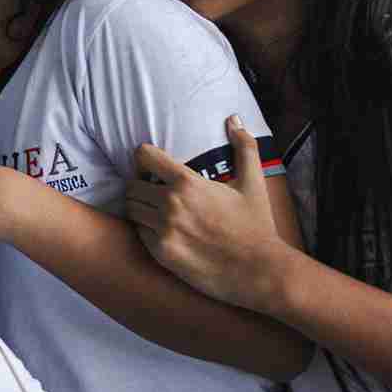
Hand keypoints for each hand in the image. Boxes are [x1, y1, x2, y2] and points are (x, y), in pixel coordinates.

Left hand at [125, 116, 287, 312]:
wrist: (260, 272)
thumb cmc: (256, 226)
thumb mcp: (253, 184)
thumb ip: (244, 147)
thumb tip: (234, 119)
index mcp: (187, 182)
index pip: (143, 155)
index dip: (144, 158)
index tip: (152, 166)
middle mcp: (170, 204)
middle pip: (132, 184)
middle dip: (141, 184)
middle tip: (154, 190)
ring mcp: (164, 230)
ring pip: (131, 209)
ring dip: (140, 206)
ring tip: (156, 209)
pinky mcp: (161, 253)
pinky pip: (139, 233)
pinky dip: (146, 229)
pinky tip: (163, 230)